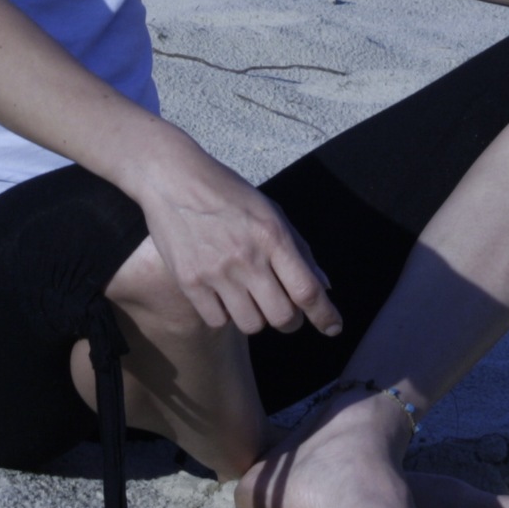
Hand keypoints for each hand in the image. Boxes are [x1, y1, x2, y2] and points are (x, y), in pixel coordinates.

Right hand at [133, 144, 342, 336]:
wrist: (174, 179)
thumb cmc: (229, 194)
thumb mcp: (271, 212)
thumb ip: (300, 250)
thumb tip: (326, 287)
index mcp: (273, 236)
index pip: (307, 290)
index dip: (325, 315)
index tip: (333, 328)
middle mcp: (247, 257)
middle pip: (282, 317)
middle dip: (290, 321)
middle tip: (284, 310)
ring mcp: (216, 271)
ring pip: (252, 325)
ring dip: (257, 318)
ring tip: (249, 297)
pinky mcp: (189, 281)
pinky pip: (218, 320)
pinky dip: (226, 314)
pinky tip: (222, 294)